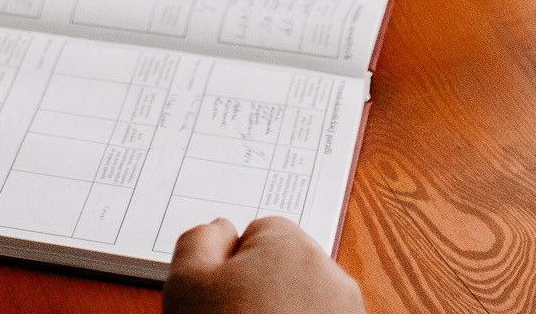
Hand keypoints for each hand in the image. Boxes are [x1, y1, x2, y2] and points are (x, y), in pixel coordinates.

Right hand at [164, 216, 362, 313]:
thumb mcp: (187, 283)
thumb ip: (199, 241)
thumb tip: (220, 229)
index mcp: (292, 245)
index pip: (260, 232)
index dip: (232, 264)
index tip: (219, 295)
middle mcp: (331, 274)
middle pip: (287, 268)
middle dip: (261, 289)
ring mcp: (348, 313)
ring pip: (305, 302)